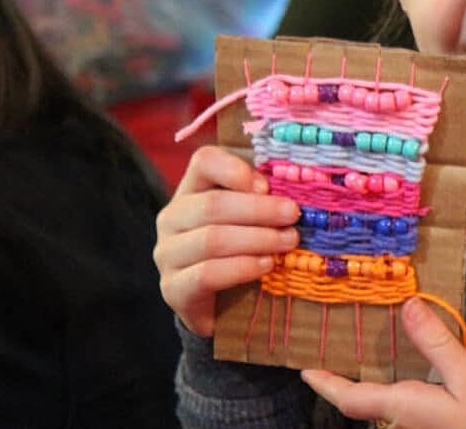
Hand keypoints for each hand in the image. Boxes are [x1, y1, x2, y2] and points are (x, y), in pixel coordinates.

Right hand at [153, 146, 301, 335]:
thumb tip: (297, 188)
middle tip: (294, 215)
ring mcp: (168, 254)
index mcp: (192, 189)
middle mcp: (172, 218)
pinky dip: (242, 268)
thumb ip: (263, 198)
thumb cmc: (241, 248)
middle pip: (213, 204)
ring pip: (212, 239)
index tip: (268, 186)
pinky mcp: (173, 288)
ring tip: (288, 242)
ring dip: (257, 239)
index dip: (235, 169)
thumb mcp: (250, 218)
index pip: (204, 161)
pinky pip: (207, 274)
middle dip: (260, 209)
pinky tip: (266, 266)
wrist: (219, 304)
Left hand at [302, 297, 465, 428]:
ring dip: (362, 385)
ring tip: (354, 358)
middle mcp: (401, 420)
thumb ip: (436, 342)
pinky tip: (394, 373)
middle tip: (327, 356)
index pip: (350, 398)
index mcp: (403, 406)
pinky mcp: (428, 424)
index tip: (304, 370)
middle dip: (341, 382)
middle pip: (360, 402)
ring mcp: (414, 425)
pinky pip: (395, 406)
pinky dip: (384, 389)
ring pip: (378, 405)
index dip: (325, 384)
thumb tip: (408, 305)